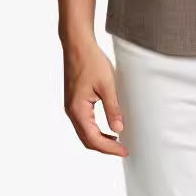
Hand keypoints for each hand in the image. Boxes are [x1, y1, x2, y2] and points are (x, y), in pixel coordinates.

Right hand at [63, 39, 128, 156]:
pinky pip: (84, 123)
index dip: (110, 148)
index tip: (124, 150)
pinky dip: (95, 130)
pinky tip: (108, 127)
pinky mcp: (73, 101)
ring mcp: (71, 107)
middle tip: (123, 149)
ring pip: (84, 132)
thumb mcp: (107, 85)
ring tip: (117, 141)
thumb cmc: (91, 61)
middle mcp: (71, 112)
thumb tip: (119, 129)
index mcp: (78, 110)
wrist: (77, 44)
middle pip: (87, 139)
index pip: (93, 139)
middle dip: (105, 147)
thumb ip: (113, 109)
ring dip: (100, 139)